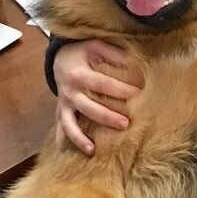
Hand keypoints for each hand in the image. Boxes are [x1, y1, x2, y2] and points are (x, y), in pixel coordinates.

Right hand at [54, 40, 141, 154]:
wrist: (58, 58)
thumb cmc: (81, 53)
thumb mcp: (94, 45)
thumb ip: (112, 52)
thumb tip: (131, 61)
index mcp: (79, 74)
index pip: (103, 84)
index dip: (120, 89)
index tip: (138, 93)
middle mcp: (69, 91)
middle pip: (88, 107)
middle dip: (106, 117)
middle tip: (125, 124)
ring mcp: (64, 104)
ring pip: (69, 123)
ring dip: (80, 138)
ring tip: (92, 150)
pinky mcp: (61, 111)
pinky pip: (61, 127)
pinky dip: (64, 139)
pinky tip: (69, 152)